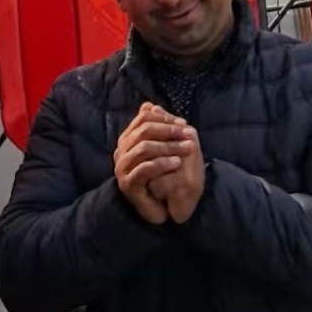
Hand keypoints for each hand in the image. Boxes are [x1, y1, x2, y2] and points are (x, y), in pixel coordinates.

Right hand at [114, 104, 196, 224]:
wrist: (158, 206)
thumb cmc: (161, 175)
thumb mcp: (162, 149)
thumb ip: (157, 128)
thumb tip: (150, 105)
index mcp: (128, 139)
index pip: (144, 119)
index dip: (165, 119)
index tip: (185, 124)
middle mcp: (121, 151)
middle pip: (144, 131)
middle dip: (169, 131)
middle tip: (189, 134)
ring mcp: (122, 168)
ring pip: (144, 148)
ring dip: (169, 146)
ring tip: (187, 148)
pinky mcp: (127, 184)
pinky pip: (144, 169)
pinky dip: (162, 163)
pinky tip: (177, 163)